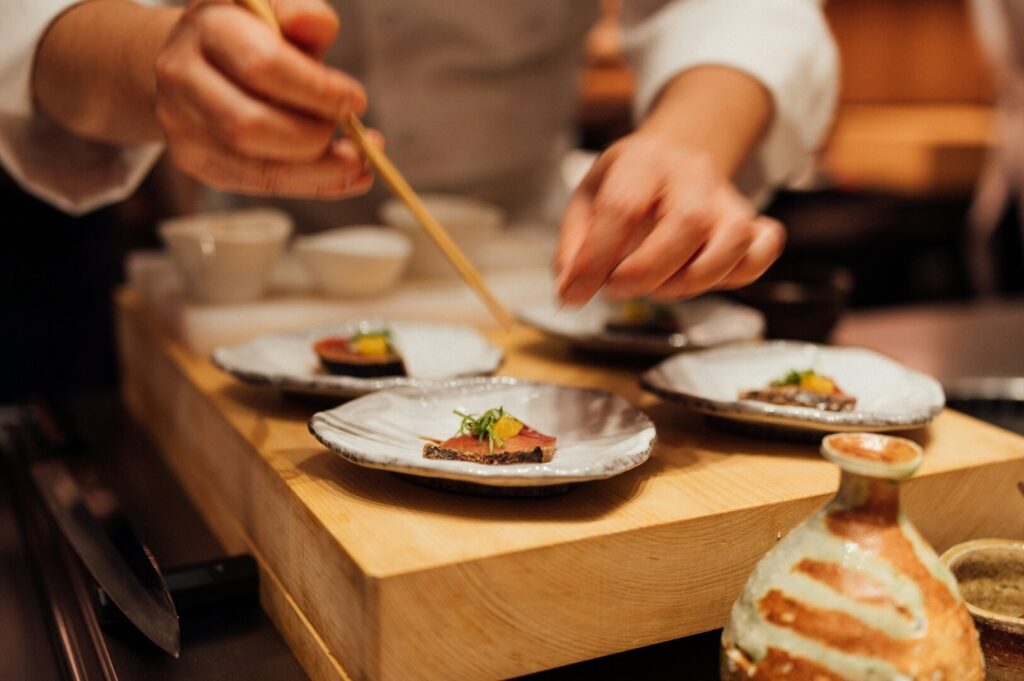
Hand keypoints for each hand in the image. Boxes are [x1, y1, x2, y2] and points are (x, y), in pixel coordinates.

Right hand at [154, 0, 381, 196]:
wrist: (197, 59)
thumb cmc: (252, 34)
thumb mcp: (277, 12)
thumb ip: (302, 12)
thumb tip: (317, 23)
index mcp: (205, 25)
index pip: (262, 64)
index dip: (317, 89)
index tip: (356, 100)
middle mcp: (181, 75)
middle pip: (249, 125)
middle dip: (313, 135)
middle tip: (348, 127)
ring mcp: (182, 124)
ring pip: (254, 167)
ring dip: (319, 170)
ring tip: (357, 159)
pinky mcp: (196, 161)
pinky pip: (259, 185)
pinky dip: (312, 184)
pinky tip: (346, 176)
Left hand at [555, 133, 784, 304]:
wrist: (675, 155)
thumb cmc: (626, 185)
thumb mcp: (587, 200)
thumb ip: (574, 246)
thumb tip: (572, 290)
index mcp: (643, 160)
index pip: (623, 208)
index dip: (596, 259)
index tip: (575, 292)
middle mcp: (693, 174)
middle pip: (686, 222)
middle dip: (647, 271)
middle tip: (616, 289)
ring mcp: (727, 199)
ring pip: (732, 241)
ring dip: (692, 280)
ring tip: (659, 287)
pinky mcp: (751, 223)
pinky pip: (762, 252)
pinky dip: (738, 274)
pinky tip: (703, 277)